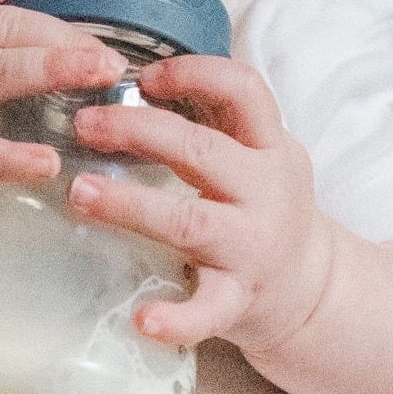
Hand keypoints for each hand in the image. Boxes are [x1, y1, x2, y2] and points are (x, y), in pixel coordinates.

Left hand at [67, 52, 333, 352]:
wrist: (311, 289)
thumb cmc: (264, 209)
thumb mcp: (259, 154)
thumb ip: (214, 121)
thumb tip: (132, 78)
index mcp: (269, 147)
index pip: (244, 90)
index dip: (194, 74)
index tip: (143, 77)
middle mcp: (265, 192)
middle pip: (201, 151)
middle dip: (138, 131)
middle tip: (84, 125)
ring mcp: (251, 248)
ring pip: (189, 222)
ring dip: (130, 206)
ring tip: (80, 194)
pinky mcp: (238, 299)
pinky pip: (207, 311)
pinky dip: (177, 319)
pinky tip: (142, 320)